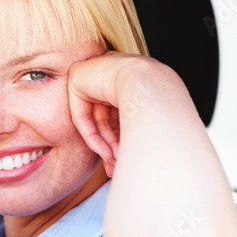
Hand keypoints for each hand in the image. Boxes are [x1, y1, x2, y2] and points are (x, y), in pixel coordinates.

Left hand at [66, 51, 164, 177]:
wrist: (149, 84)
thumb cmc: (159, 102)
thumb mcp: (147, 119)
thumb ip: (136, 131)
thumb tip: (131, 155)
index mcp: (131, 75)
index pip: (122, 111)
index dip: (123, 136)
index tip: (127, 157)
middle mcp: (113, 72)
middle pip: (107, 117)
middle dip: (112, 143)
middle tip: (118, 163)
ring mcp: (94, 73)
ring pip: (96, 118)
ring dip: (105, 143)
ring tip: (116, 161)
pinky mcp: (77, 78)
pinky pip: (81, 115)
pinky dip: (92, 136)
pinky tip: (105, 152)